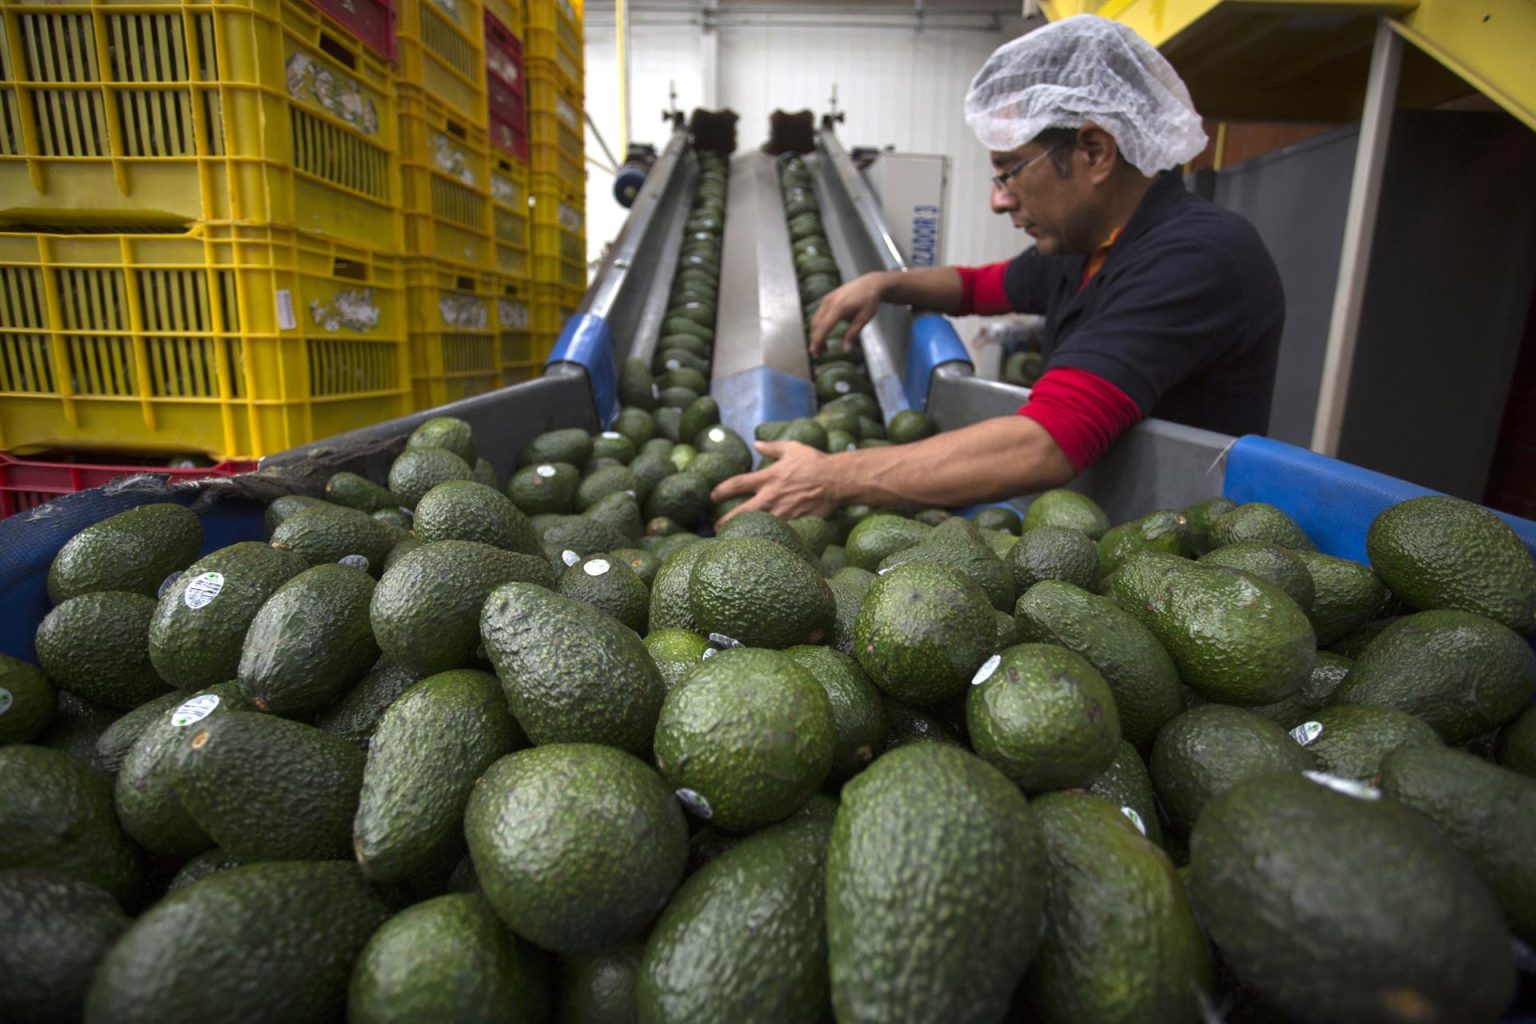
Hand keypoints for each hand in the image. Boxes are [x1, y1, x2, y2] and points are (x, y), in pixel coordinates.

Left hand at [710, 441, 842, 524]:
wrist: (837, 480)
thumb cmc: (815, 462)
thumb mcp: (793, 448)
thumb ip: (772, 447)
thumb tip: (756, 444)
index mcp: (769, 477)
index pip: (738, 484)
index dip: (721, 491)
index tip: (711, 496)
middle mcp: (772, 496)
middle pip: (742, 512)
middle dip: (725, 520)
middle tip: (715, 527)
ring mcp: (783, 512)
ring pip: (758, 525)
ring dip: (745, 531)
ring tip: (735, 537)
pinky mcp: (796, 523)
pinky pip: (778, 532)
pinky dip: (768, 537)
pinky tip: (760, 543)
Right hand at [807, 273, 888, 356]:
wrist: (871, 283)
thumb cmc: (869, 300)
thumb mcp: (864, 318)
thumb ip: (853, 334)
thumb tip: (846, 350)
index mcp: (839, 307)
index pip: (824, 327)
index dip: (817, 340)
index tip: (815, 352)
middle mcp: (829, 302)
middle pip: (816, 324)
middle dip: (815, 340)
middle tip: (818, 354)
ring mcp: (827, 299)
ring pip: (815, 319)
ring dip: (816, 334)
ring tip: (822, 347)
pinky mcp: (827, 298)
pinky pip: (818, 314)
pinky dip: (818, 326)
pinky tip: (824, 333)